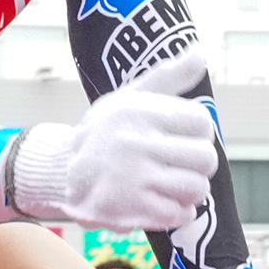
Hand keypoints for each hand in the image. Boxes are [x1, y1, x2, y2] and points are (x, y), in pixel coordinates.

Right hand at [8, 50, 217, 230]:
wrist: (62, 173)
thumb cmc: (105, 132)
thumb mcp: (130, 97)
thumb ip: (168, 77)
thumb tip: (200, 54)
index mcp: (140, 112)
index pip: (201, 121)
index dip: (199, 132)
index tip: (183, 137)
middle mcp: (137, 143)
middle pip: (206, 158)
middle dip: (199, 164)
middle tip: (181, 164)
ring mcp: (134, 178)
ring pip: (197, 188)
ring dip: (190, 191)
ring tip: (172, 185)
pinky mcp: (131, 209)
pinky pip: (180, 214)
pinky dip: (178, 212)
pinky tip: (161, 203)